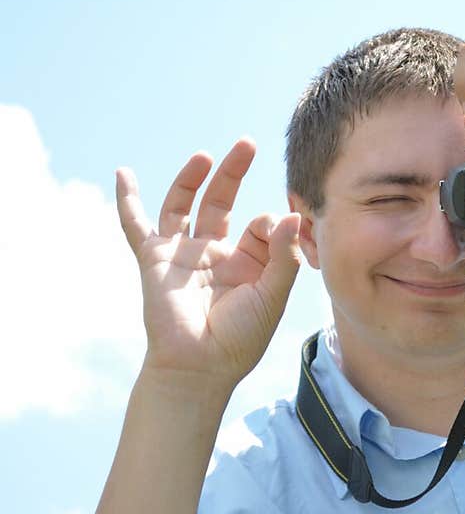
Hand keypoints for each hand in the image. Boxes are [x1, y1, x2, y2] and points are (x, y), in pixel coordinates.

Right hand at [116, 139, 301, 387]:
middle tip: (248, 144)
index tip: (277, 233)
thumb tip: (292, 214)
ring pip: (182, 205)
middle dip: (233, 172)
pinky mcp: (154, 260)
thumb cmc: (239, 340)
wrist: (199, 369)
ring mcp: (182, 254)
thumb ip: (284, 256)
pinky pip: (136, 225)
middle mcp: (213, 253)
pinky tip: (122, 173)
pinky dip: (127, 200)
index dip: (272, 224)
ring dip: (191, 178)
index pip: (260, 225)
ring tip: (206, 155)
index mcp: (246, 262)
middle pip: (220, 201)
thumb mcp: (272, 296)